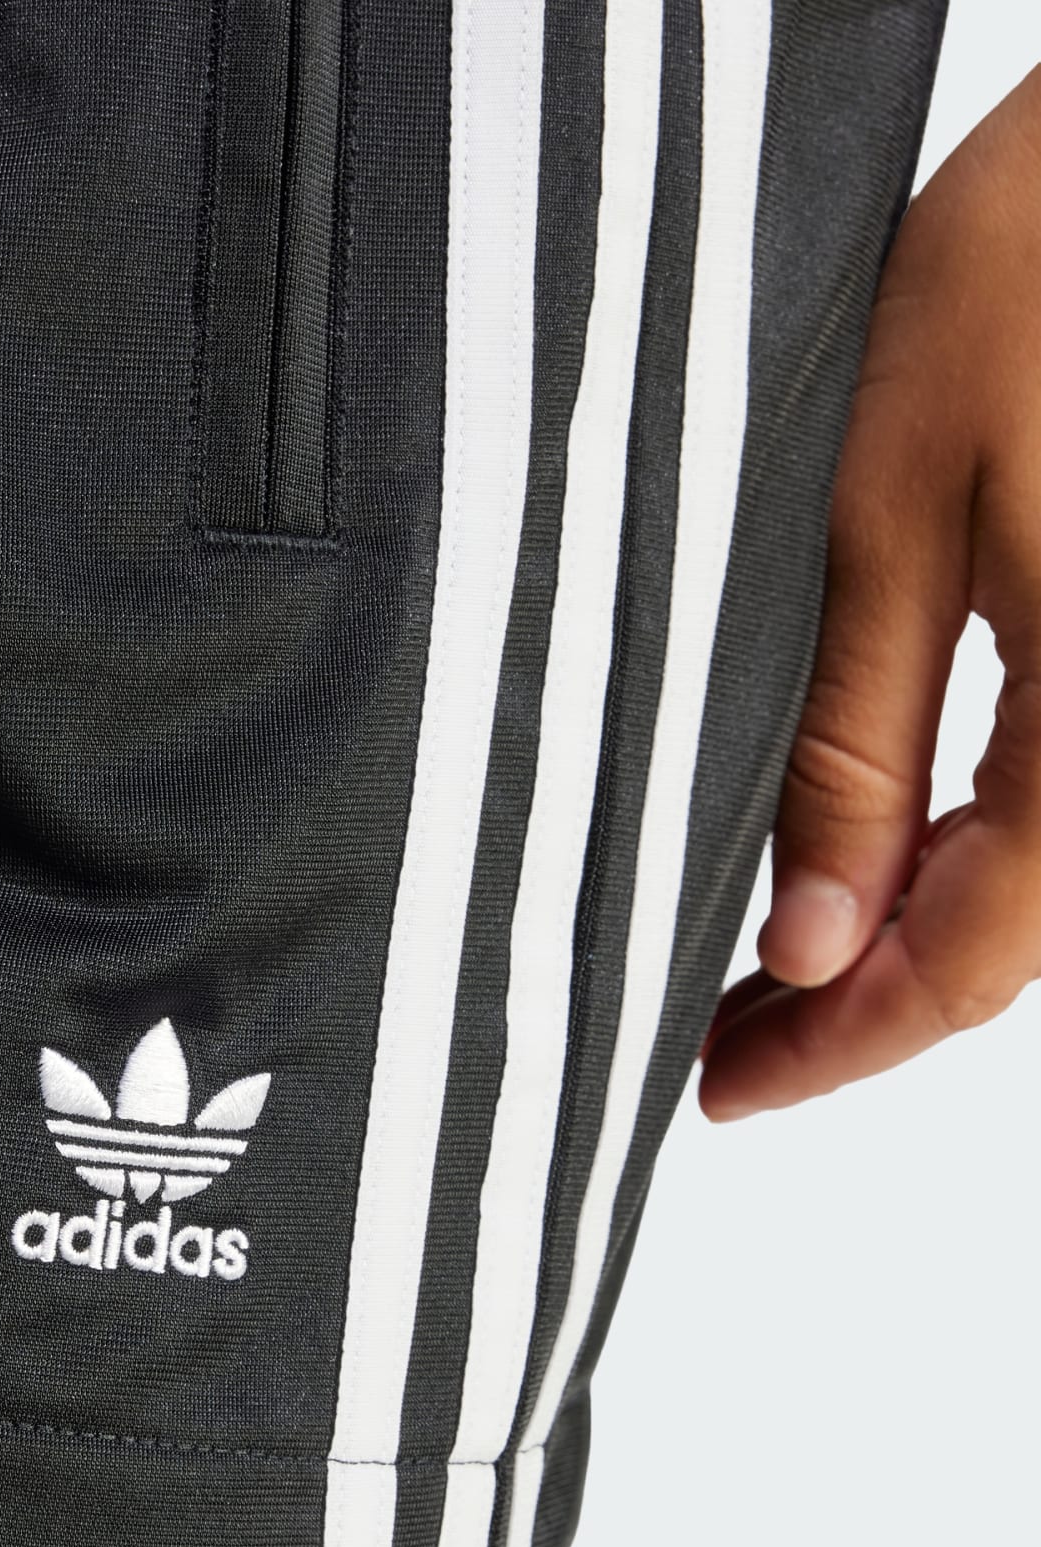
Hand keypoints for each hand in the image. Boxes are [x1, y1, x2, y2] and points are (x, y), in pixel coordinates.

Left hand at [700, 68, 1040, 1121]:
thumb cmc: (1034, 274)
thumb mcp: (892, 523)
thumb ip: (851, 748)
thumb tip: (805, 942)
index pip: (969, 965)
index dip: (839, 1046)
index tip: (721, 1090)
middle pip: (1011, 942)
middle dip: (860, 1008)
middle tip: (719, 1042)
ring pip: (1039, 882)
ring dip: (907, 939)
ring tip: (766, 972)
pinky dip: (961, 856)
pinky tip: (871, 862)